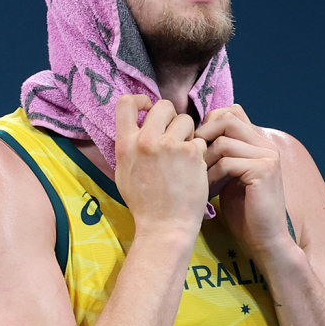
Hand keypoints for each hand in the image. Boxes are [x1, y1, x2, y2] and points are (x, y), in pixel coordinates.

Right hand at [115, 95, 208, 236]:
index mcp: (125, 144)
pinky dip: (199, 151)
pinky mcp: (192, 153)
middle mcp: (145, 141)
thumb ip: (130, 146)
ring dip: (188, 133)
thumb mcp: (124, 172)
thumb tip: (137, 125)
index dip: (141, 100)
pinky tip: (194, 168)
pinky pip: (200, 139)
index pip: (125, 103)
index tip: (149, 108)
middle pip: (163, 105)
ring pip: (186, 120)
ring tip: (185, 154)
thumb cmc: (145, 203)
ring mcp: (170, 146)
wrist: (165, 225)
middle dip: (172, 116)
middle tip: (175, 133)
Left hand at [195, 105, 292, 261]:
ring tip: (197, 177)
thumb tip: (194, 137)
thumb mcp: (230, 175)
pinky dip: (212, 174)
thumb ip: (222, 154)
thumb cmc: (244, 210)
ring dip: (205, 158)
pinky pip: (228, 161)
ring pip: (224, 140)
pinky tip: (207, 188)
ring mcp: (268, 156)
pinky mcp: (264, 171)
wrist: (264, 238)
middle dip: (204, 135)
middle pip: (228, 118)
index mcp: (259, 142)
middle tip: (191, 156)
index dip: (209, 122)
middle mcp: (266, 144)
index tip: (195, 145)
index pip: (232, 111)